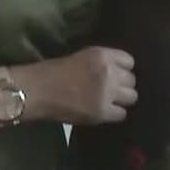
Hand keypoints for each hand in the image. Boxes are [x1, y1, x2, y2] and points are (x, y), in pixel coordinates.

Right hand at [16, 47, 137, 124]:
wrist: (37, 90)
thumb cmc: (52, 71)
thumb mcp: (82, 57)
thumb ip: (102, 64)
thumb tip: (117, 72)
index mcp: (103, 55)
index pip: (129, 61)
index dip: (123, 69)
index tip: (117, 74)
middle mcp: (109, 72)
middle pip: (132, 80)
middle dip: (123, 85)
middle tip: (113, 90)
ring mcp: (107, 93)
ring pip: (131, 97)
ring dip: (122, 99)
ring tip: (111, 101)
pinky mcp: (102, 112)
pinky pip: (122, 114)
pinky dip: (115, 114)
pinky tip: (105, 112)